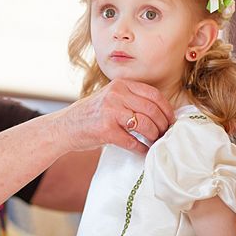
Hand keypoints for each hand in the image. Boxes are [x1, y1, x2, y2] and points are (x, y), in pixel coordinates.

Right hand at [54, 79, 174, 152]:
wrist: (65, 127)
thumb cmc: (91, 114)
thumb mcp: (110, 97)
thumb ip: (130, 99)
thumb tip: (160, 111)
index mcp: (120, 85)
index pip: (153, 94)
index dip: (166, 109)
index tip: (171, 119)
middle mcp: (116, 95)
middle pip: (152, 110)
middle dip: (163, 125)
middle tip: (165, 134)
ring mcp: (110, 112)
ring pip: (145, 125)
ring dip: (154, 137)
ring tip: (155, 142)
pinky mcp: (106, 130)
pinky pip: (132, 141)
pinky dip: (142, 148)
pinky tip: (144, 151)